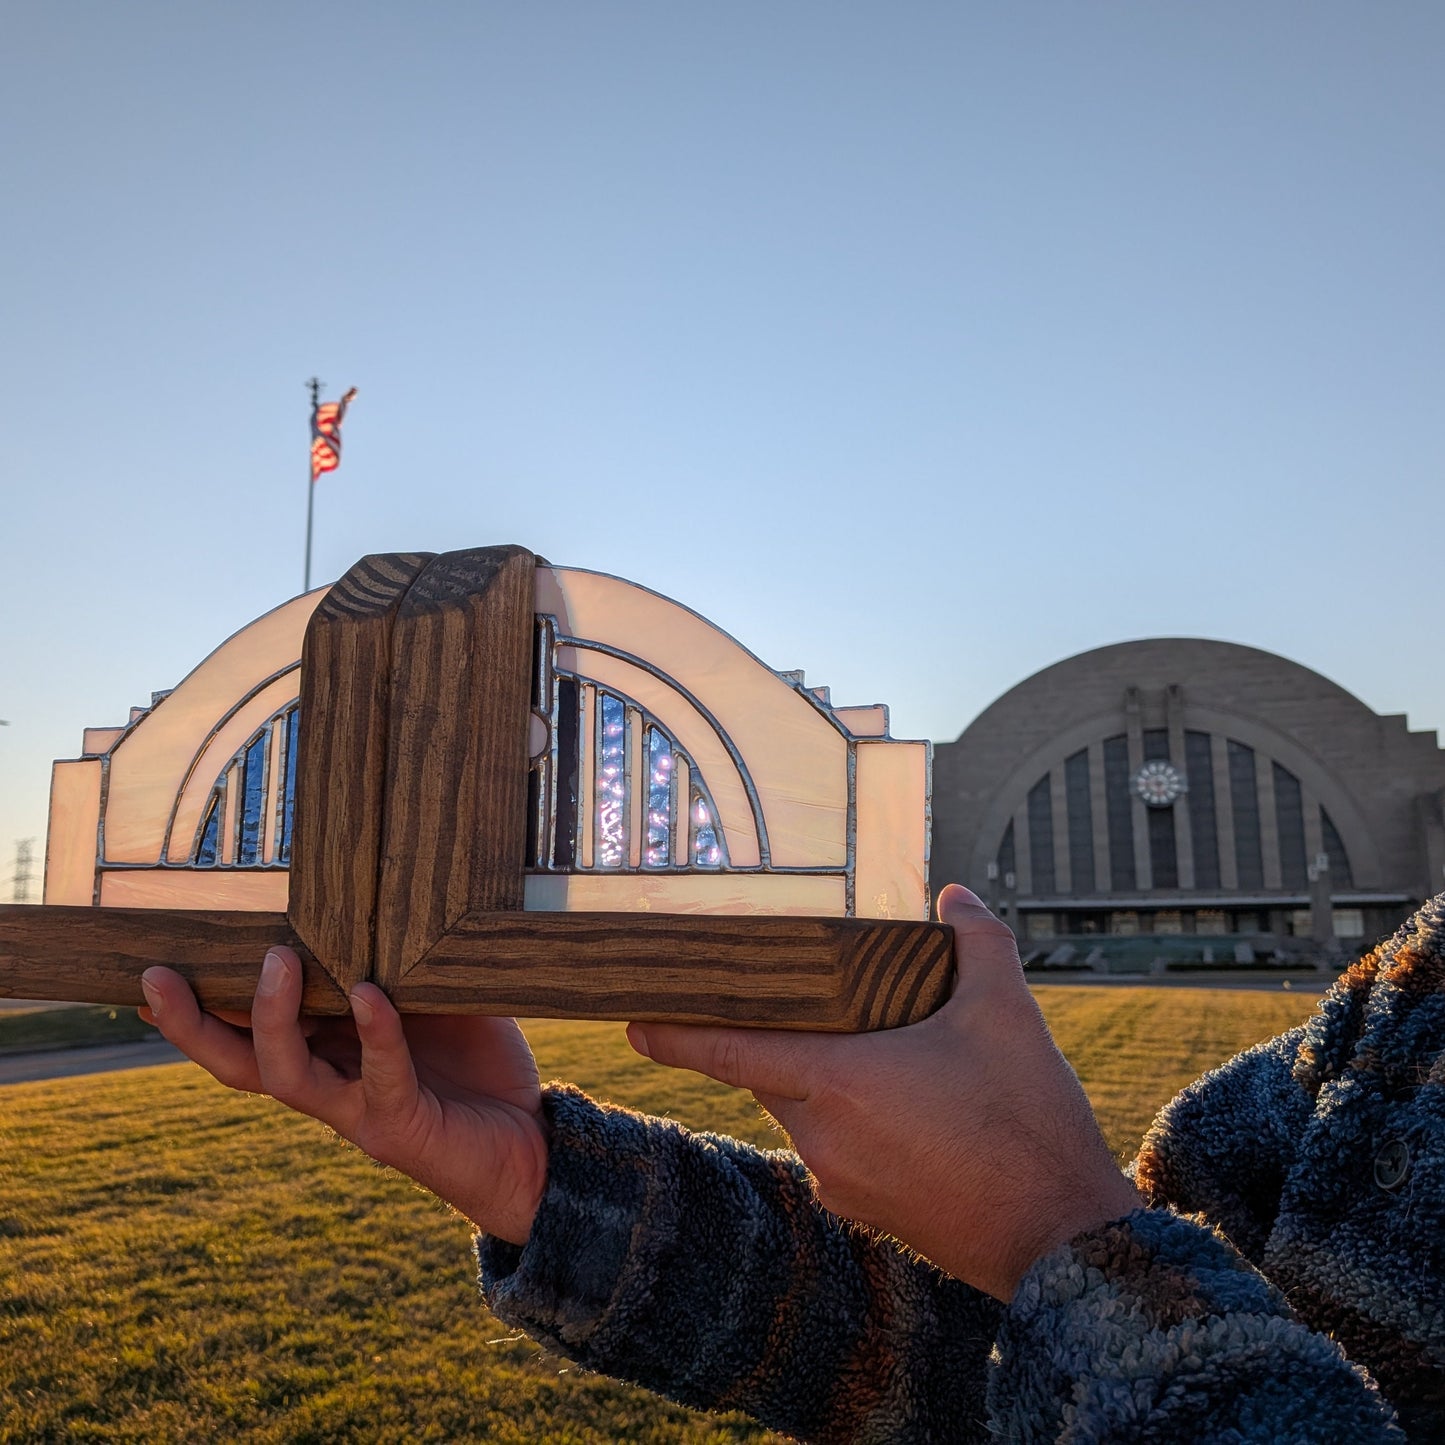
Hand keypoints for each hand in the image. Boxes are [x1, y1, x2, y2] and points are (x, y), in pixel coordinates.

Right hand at [139, 949, 549, 1244]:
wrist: (531, 1145)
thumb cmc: (480, 1067)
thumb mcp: (438, 1003)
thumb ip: (404, 966)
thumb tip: (388, 900)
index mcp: (328, 1055)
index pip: (248, 1033)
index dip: (198, 1010)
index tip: (152, 969)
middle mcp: (330, 1088)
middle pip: (238, 1064)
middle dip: (190, 1025)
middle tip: (156, 975)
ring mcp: (359, 1112)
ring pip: (286, 1075)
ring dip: (271, 1018)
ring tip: (274, 960)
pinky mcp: (401, 1126)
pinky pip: (381, 1076)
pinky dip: (375, 1032)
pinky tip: (369, 994)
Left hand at [627, 884, 1139, 1300]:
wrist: (1064, 1240)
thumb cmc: (1028, 1124)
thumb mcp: (1007, 1014)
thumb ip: (976, 941)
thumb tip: (955, 895)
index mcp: (836, 1083)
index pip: (731, 1050)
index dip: (677, 1033)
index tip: (633, 1020)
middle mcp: (822, 1137)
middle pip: (770, 1073)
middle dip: (780, 1037)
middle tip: (800, 1001)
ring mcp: (841, 1182)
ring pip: (805, 1111)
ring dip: (823, 1079)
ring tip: (876, 1048)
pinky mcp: (867, 1211)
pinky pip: (836, 1151)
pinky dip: (850, 1120)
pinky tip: (906, 1105)